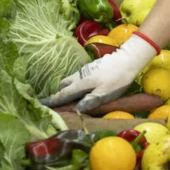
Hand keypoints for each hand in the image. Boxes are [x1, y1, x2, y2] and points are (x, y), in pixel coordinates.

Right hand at [40, 36, 157, 113]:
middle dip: (59, 94)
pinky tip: (83, 88)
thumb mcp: (105, 94)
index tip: (42, 103)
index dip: (53, 100)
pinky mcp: (91, 67)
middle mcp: (80, 75)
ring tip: (71, 98)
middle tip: (59, 103)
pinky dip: (75, 84)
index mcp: (82, 83)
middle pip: (64, 85)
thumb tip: (76, 109)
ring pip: (71, 79)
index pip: (63, 93)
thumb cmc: (117, 79)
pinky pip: (78, 77)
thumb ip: (90, 101)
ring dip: (68, 88)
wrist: (128, 60)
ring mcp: (85, 70)